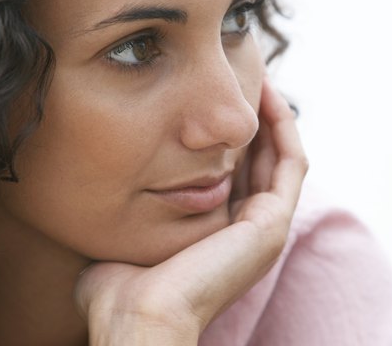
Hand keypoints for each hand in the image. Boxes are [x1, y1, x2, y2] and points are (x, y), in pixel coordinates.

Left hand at [74, 79, 307, 344]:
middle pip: (262, 160)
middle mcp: (249, 232)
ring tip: (258, 76)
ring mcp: (265, 230)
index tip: (213, 99)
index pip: (236, 173)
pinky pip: (291, 164)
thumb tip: (100, 186)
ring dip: (275, 116)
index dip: (231, 134)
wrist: (134, 318)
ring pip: (281, 157)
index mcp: (220, 236)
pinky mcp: (272, 225)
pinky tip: (267, 96)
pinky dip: (284, 128)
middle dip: (254, 117)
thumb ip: (122, 212)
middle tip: (243, 74)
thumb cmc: (119, 289)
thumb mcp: (123, 236)